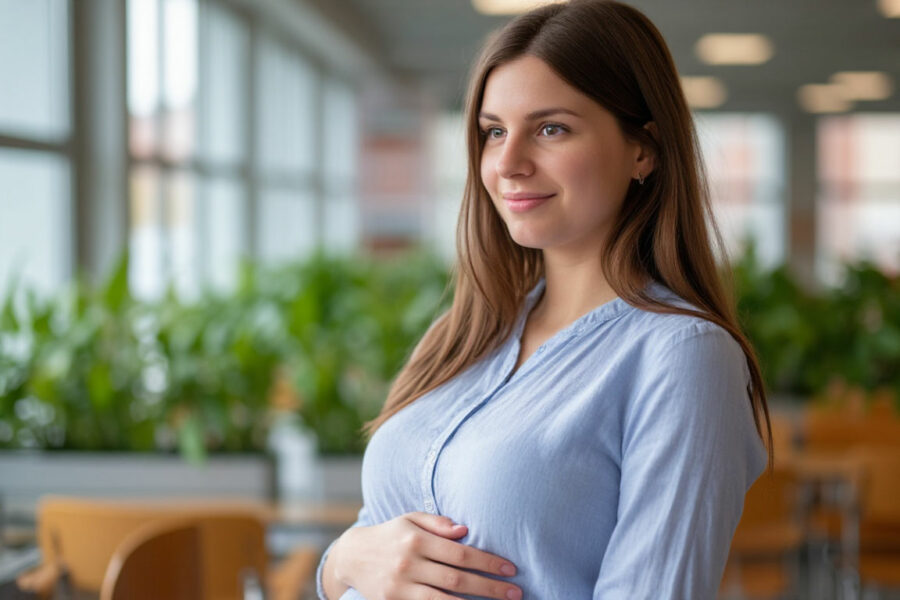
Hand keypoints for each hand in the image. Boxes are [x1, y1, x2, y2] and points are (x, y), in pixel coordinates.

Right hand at [333, 511, 521, 599]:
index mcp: (416, 540)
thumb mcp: (410, 519)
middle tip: (516, 592)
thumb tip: (465, 530)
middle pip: (456, 579)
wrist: (352, 556)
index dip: (488, 562)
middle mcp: (408, 564)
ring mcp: (400, 587)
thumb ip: (438, 524)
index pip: (460, 554)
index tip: (511, 569)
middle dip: (489, 587)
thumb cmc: (391, 535)